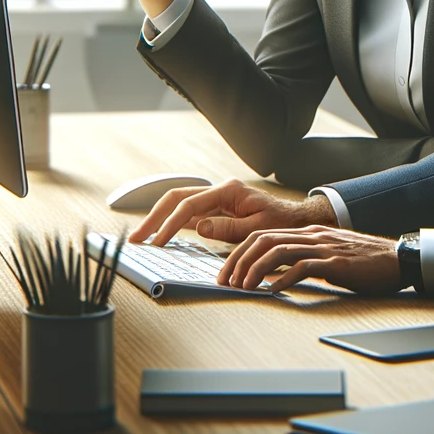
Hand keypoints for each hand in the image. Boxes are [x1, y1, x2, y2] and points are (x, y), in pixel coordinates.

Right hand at [128, 178, 337, 245]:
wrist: (296, 219)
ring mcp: (217, 199)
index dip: (170, 224)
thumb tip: (199, 227)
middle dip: (155, 217)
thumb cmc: (282, 223)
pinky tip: (161, 236)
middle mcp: (220, 190)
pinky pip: (189, 214)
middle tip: (137, 238)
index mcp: (229, 191)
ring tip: (142, 237)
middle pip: (177, 198)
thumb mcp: (257, 229)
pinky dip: (173, 224)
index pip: (189, 206)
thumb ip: (228, 228)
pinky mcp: (216, 209)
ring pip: (179, 204)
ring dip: (160, 219)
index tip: (157, 242)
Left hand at [217, 225, 402, 294]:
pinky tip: (273, 291)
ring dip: (256, 270)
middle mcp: (313, 235)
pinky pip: (304, 267)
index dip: (240, 253)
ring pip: (279, 251)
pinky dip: (284, 279)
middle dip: (240, 260)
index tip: (227, 274)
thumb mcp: (327, 257)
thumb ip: (304, 260)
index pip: (264, 235)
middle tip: (227, 282)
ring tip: (244, 287)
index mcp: (309, 233)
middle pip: (264, 240)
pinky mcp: (336, 263)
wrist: (397, 259)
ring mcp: (324, 247)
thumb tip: (275, 276)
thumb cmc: (364, 262)